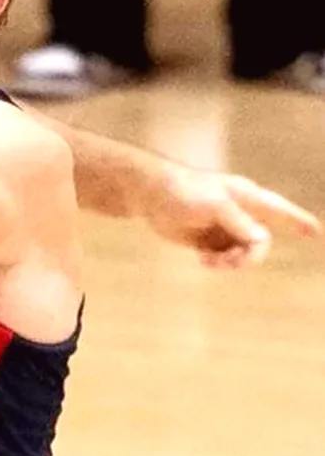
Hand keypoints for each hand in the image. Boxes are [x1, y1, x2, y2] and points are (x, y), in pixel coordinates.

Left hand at [139, 165, 320, 268]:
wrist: (147, 194)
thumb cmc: (181, 192)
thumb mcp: (213, 206)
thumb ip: (238, 222)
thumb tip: (261, 240)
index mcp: (247, 197)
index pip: (280, 210)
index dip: (299, 221)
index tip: (317, 233)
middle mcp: (240, 213)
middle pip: (260, 243)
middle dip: (248, 258)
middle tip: (229, 264)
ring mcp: (225, 227)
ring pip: (243, 254)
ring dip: (231, 262)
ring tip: (210, 262)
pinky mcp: (209, 240)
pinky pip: (226, 258)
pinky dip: (219, 263)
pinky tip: (204, 261)